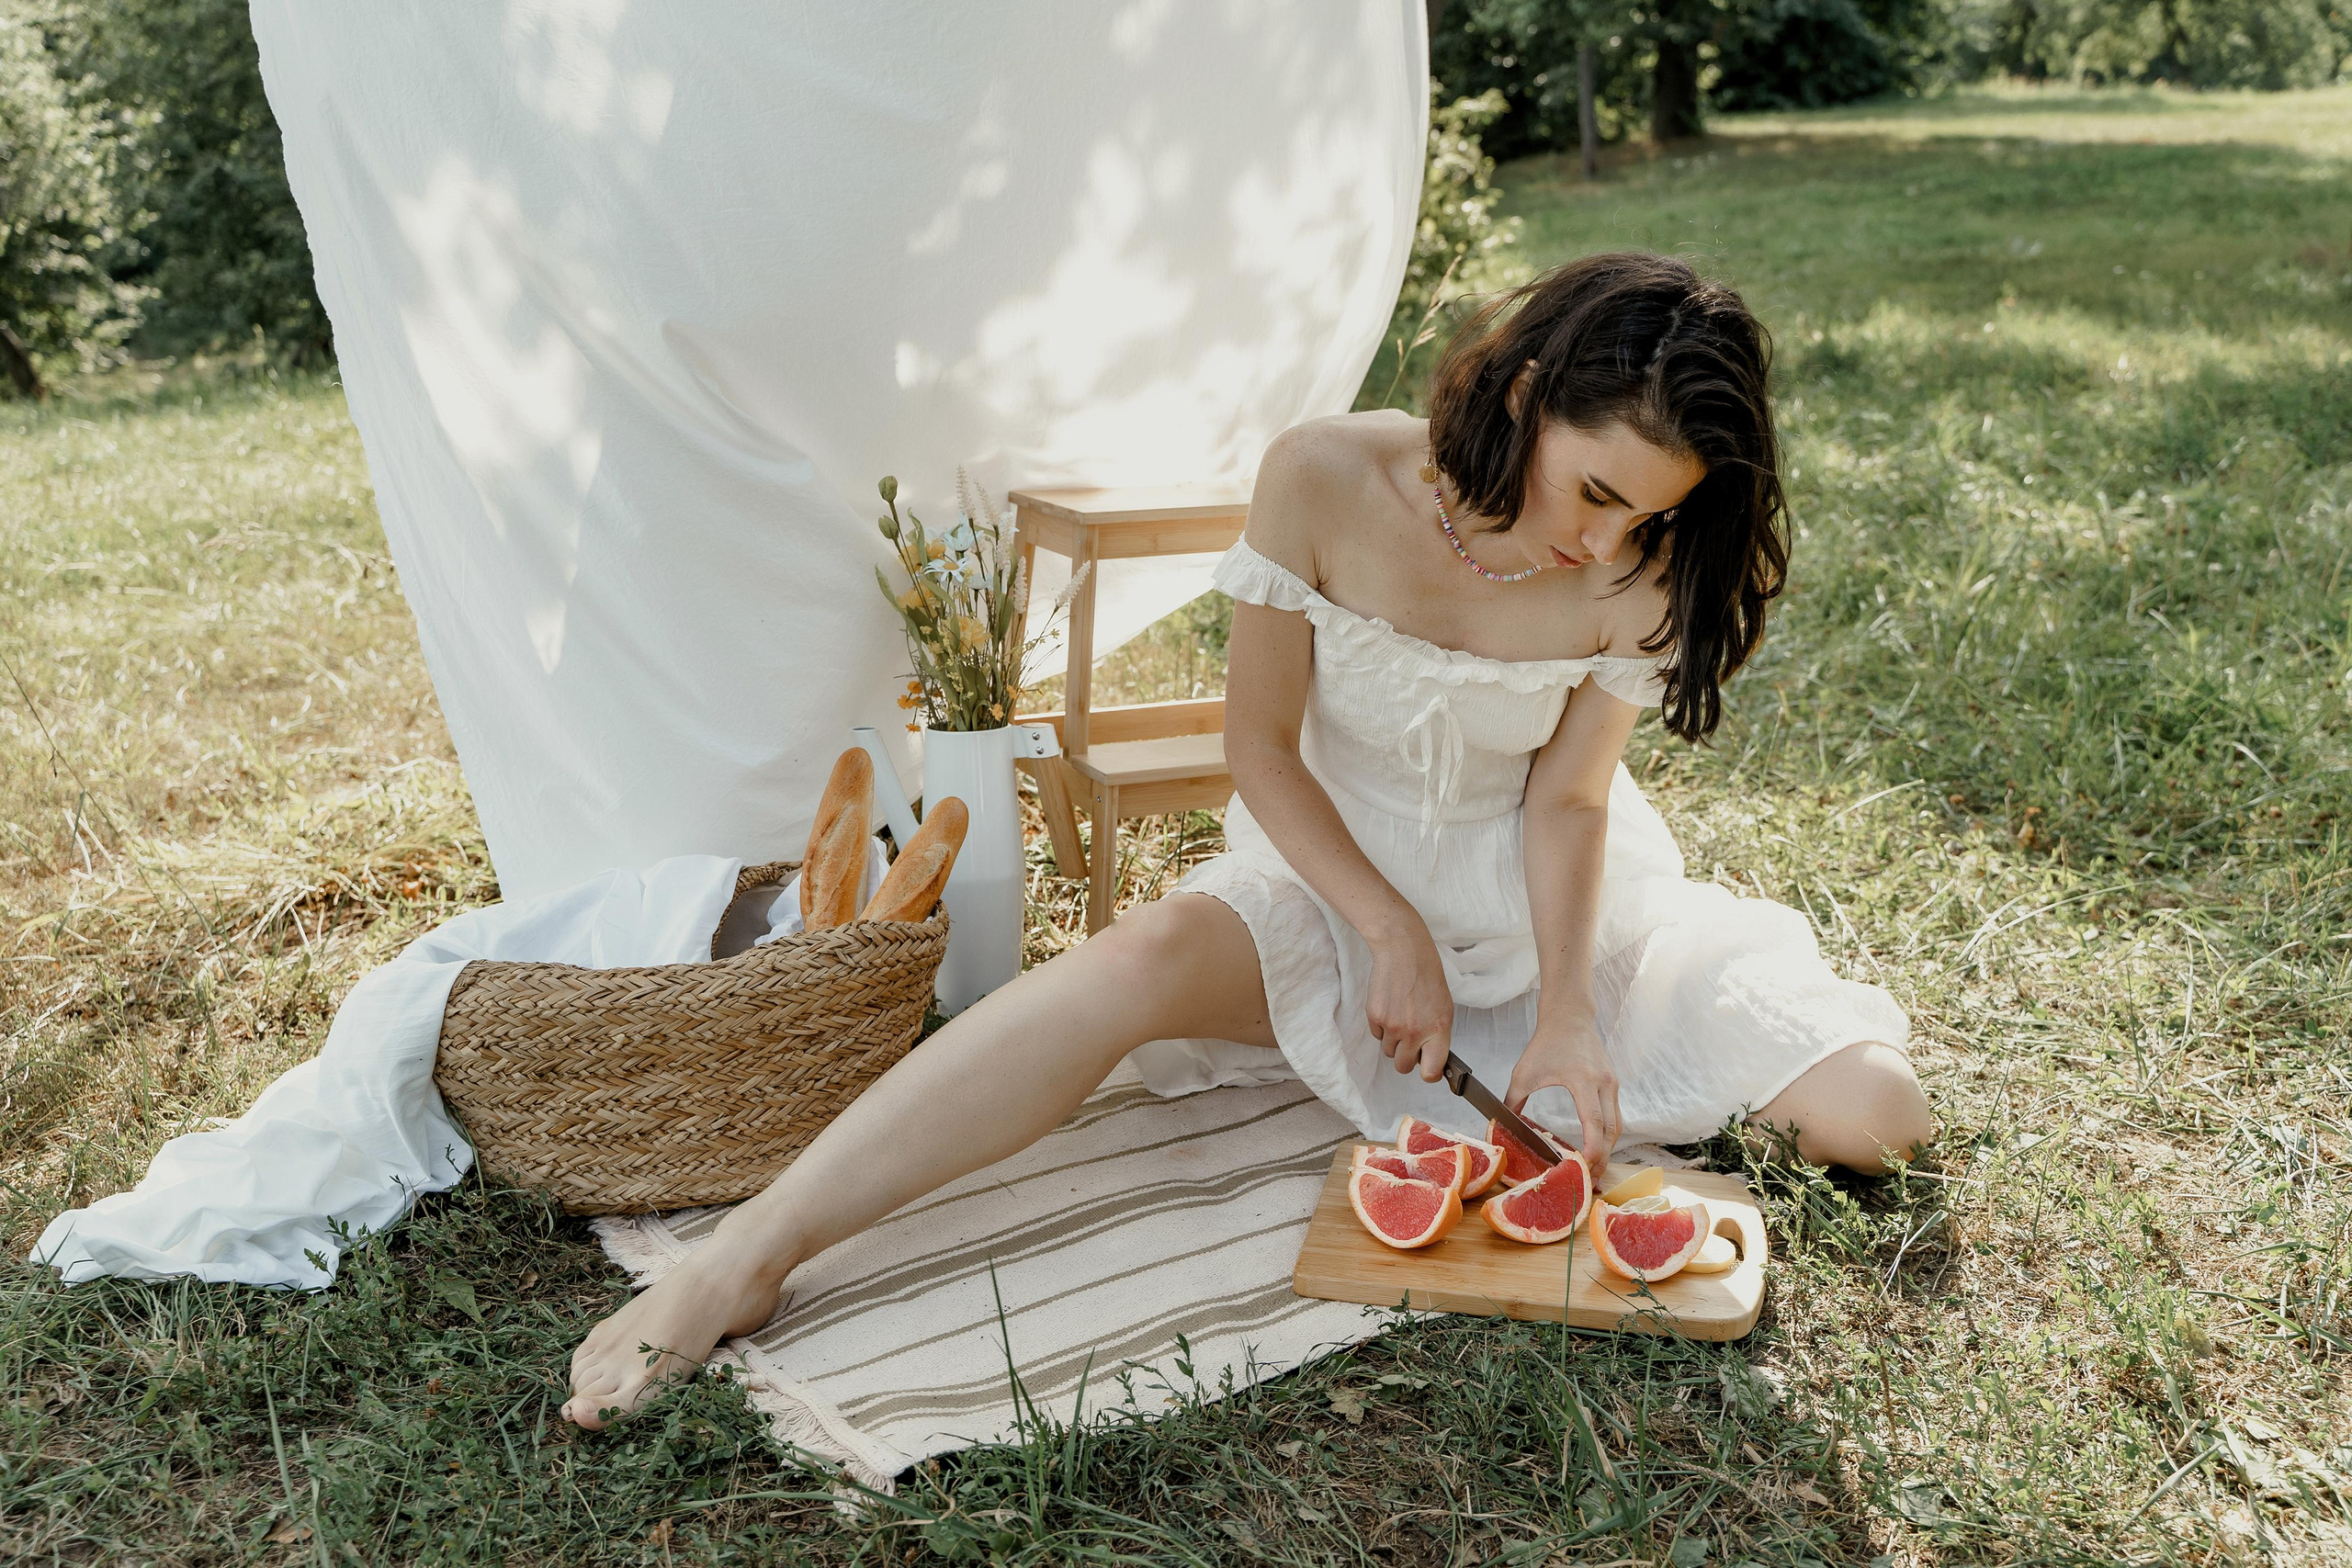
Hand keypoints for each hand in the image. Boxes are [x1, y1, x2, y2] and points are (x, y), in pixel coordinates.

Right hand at [1365, 922, 1453, 1083]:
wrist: (1404, 952)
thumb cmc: (1427, 978)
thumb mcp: (1444, 1008)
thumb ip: (1437, 1036)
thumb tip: (1429, 1057)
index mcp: (1438, 1030)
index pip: (1431, 1072)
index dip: (1428, 1073)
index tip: (1427, 1067)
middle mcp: (1416, 1032)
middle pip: (1403, 1067)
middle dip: (1405, 1057)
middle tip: (1410, 1040)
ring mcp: (1393, 1026)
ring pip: (1388, 1051)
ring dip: (1393, 1040)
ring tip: (1401, 1017)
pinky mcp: (1375, 1017)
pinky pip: (1377, 1035)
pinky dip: (1382, 1026)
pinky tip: (1390, 1007)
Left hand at [1504, 1014, 1620, 1180]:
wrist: (1569, 1016)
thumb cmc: (1548, 1042)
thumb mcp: (1524, 1072)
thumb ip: (1514, 1101)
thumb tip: (1502, 1125)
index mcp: (1584, 1081)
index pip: (1595, 1123)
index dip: (1592, 1149)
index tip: (1584, 1166)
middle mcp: (1604, 1084)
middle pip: (1612, 1131)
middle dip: (1603, 1158)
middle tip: (1591, 1180)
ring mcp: (1612, 1084)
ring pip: (1617, 1126)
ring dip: (1609, 1149)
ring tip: (1595, 1170)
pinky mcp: (1612, 1084)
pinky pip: (1615, 1116)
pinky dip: (1608, 1135)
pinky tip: (1597, 1147)